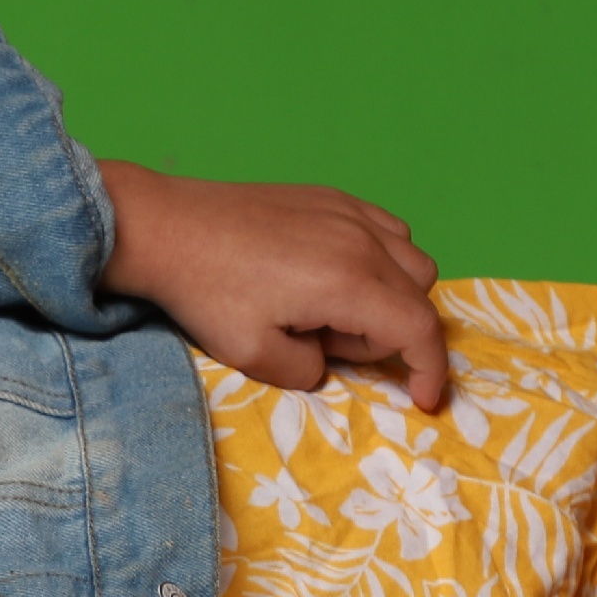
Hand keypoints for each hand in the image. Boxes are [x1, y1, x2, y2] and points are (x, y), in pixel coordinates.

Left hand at [95, 159, 448, 409]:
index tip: (423, 399)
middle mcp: (362, 241)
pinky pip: (387, 230)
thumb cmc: (205, 292)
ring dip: (391, 297)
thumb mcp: (252, 355)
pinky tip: (336, 274)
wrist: (166, 227)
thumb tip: (324, 362)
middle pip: (419, 297)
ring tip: (329, 309)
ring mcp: (349, 212)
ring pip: (411, 260)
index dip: (430, 370)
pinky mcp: (331, 197)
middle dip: (391, 336)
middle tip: (328, 344)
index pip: (419, 330)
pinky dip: (382, 260)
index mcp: (348, 282)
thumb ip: (306, 372)